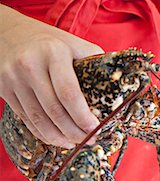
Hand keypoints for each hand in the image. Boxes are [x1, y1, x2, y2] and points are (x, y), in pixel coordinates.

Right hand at [0, 5, 102, 147]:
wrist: (7, 30)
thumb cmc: (50, 41)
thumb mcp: (74, 43)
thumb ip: (95, 62)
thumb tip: (120, 87)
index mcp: (54, 53)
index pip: (69, 92)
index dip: (83, 116)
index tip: (96, 128)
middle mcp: (30, 66)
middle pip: (54, 110)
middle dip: (74, 132)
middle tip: (89, 140)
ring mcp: (14, 79)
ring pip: (38, 119)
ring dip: (59, 138)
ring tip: (74, 144)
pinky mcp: (3, 89)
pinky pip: (26, 119)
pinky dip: (42, 133)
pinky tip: (57, 139)